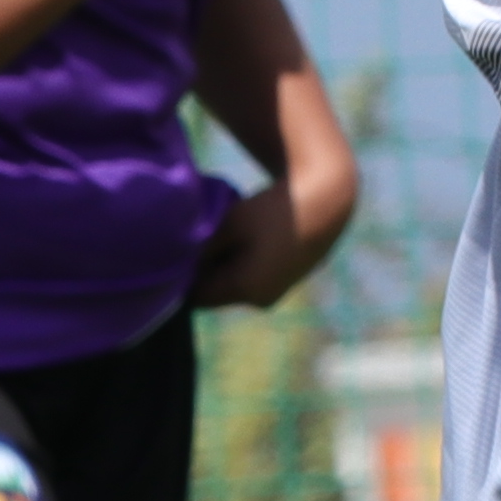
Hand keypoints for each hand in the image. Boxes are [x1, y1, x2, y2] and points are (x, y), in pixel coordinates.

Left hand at [186, 169, 337, 311]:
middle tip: (194, 242)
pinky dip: (240, 263)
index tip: (174, 254)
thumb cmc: (271, 210)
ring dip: (222, 267)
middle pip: (215, 292)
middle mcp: (260, 300)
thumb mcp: (228, 224)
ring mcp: (274, 292)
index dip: (181, 278)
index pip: (196, 296)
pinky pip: (250, 278)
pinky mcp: (284, 280)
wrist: (326, 201)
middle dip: (202, 272)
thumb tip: (175, 262)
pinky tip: (243, 238)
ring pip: (232, 285)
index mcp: (245, 290)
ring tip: (223, 236)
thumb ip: (199, 247)